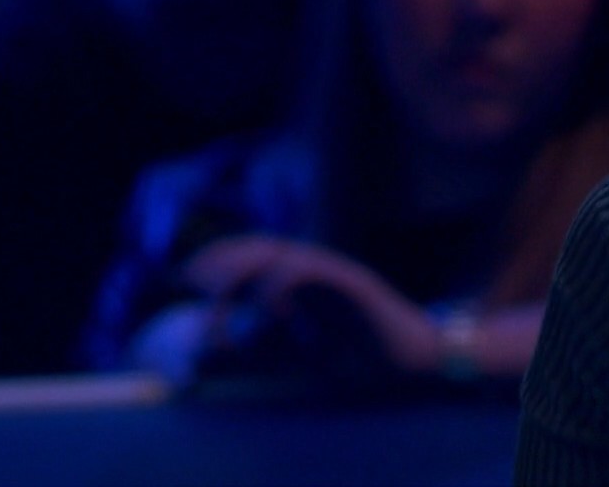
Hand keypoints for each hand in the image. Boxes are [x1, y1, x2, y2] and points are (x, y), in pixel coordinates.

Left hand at [181, 235, 442, 376]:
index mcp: (306, 281)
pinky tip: (275, 313)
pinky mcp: (354, 283)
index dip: (222, 257)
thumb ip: (262, 351)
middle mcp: (320, 269)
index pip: (258, 255)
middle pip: (263, 246)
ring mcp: (337, 273)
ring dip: (245, 272)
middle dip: (223, 258)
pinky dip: (283, 286)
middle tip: (193, 278)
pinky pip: (311, 270)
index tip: (190, 275)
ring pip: (282, 253)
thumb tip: (213, 353)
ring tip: (221, 296)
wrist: (418, 361)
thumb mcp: (299, 356)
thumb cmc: (366, 359)